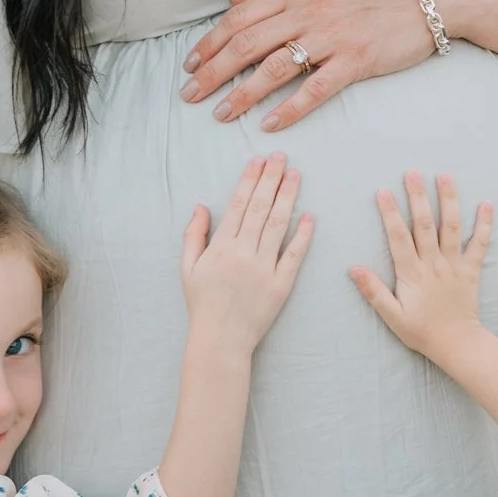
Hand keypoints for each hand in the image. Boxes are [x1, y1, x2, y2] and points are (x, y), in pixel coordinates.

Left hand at [180, 0, 433, 132]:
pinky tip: (269, 124)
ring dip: (241, 94)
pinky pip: (315, 89)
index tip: (191, 64)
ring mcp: (332, 37)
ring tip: (220, 114)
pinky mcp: (357, 60)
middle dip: (212, 72)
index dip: (210, 42)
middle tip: (189, 95)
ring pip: (273, 68)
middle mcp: (307, 11)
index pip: (239, 18)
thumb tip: (238, 2)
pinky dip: (289, 109)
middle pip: (246, 44)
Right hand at [181, 154, 313, 352]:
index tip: (259, 160)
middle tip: (281, 156)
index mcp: (221, 246)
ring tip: (295, 175)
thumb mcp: (188, 268)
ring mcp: (264, 268)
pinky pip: (294, 255)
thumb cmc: (202, 303)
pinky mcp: (281, 285)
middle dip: (271, 179)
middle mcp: (244, 253)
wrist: (220, 340)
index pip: (239, 204)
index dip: (250, 180)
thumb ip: (194, 235)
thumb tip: (201, 206)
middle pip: (261, 208)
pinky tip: (310, 216)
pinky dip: (303, 235)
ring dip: (288, 197)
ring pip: (278, 225)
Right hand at [350, 171, 493, 368]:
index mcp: (412, 273)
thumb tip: (354, 268)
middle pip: (425, 225)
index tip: (383, 191)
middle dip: (418, 196)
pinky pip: (480, 245)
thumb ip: (374, 291)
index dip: (390, 213)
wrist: (457, 345)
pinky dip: (484, 224)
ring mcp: (454, 265)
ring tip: (444, 176)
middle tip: (413, 172)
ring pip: (452, 228)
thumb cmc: (421, 332)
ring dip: (449, 200)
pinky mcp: (471, 270)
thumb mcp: (392, 316)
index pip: (398, 237)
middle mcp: (434, 264)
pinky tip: (487, 204)